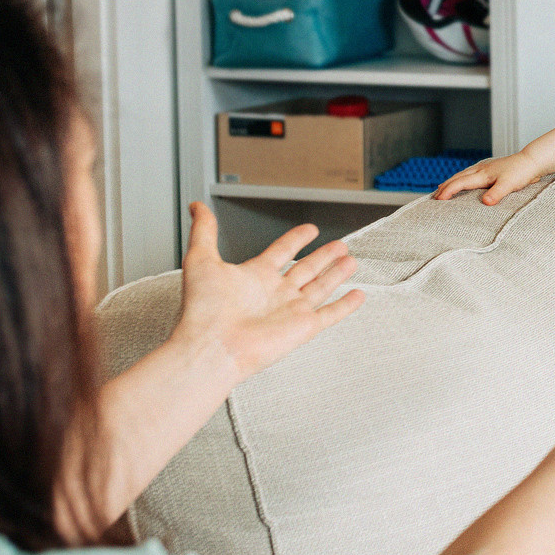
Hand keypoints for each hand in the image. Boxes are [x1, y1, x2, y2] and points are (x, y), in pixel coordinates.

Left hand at [172, 203, 365, 384]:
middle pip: (306, 269)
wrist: (213, 346)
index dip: (296, 239)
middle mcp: (275, 293)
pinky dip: (345, 305)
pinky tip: (357, 295)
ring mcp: (290, 310)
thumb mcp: (201, 259)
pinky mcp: (303, 327)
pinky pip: (330, 314)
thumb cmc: (203, 310)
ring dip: (336, 274)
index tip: (309, 230)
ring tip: (350, 261)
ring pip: (320, 287)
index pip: (282, 251)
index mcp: (255, 276)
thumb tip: (197, 208)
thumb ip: (204, 231)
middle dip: (324, 257)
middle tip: (340, 245)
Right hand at [433, 151, 542, 204]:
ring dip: (451, 182)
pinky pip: (469, 174)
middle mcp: (480, 169)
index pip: (460, 183)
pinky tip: (462, 181)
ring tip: (442, 188)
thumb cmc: (521, 172)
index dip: (448, 191)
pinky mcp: (489, 168)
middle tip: (434, 197)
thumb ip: (496, 194)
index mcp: (483, 174)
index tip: (439, 199)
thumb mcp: (509, 185)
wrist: (531, 161)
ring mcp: (484, 167)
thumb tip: (485, 203)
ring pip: (462, 174)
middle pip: (457, 178)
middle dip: (445, 187)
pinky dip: (461, 179)